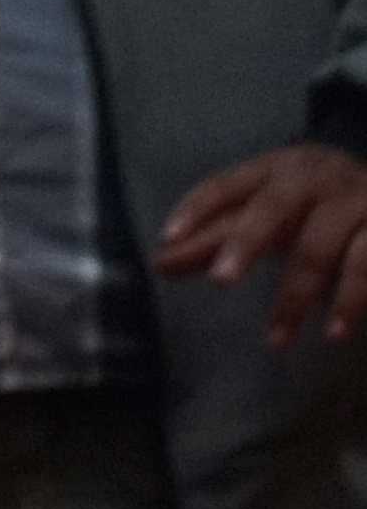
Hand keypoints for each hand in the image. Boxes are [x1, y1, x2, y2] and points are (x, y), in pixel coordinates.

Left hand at [164, 142, 366, 344]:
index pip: (227, 185)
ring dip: (297, 295)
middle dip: (245, 243)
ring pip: (320, 248)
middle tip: (220, 280)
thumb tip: (161, 264)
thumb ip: (218, 237)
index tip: (168, 241)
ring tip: (276, 340)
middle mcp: (317, 177)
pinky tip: (336, 332)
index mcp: (277, 168)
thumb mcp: (269, 212)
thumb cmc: (318, 204)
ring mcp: (359, 202)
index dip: (197, 209)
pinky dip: (353, 301)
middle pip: (274, 208)